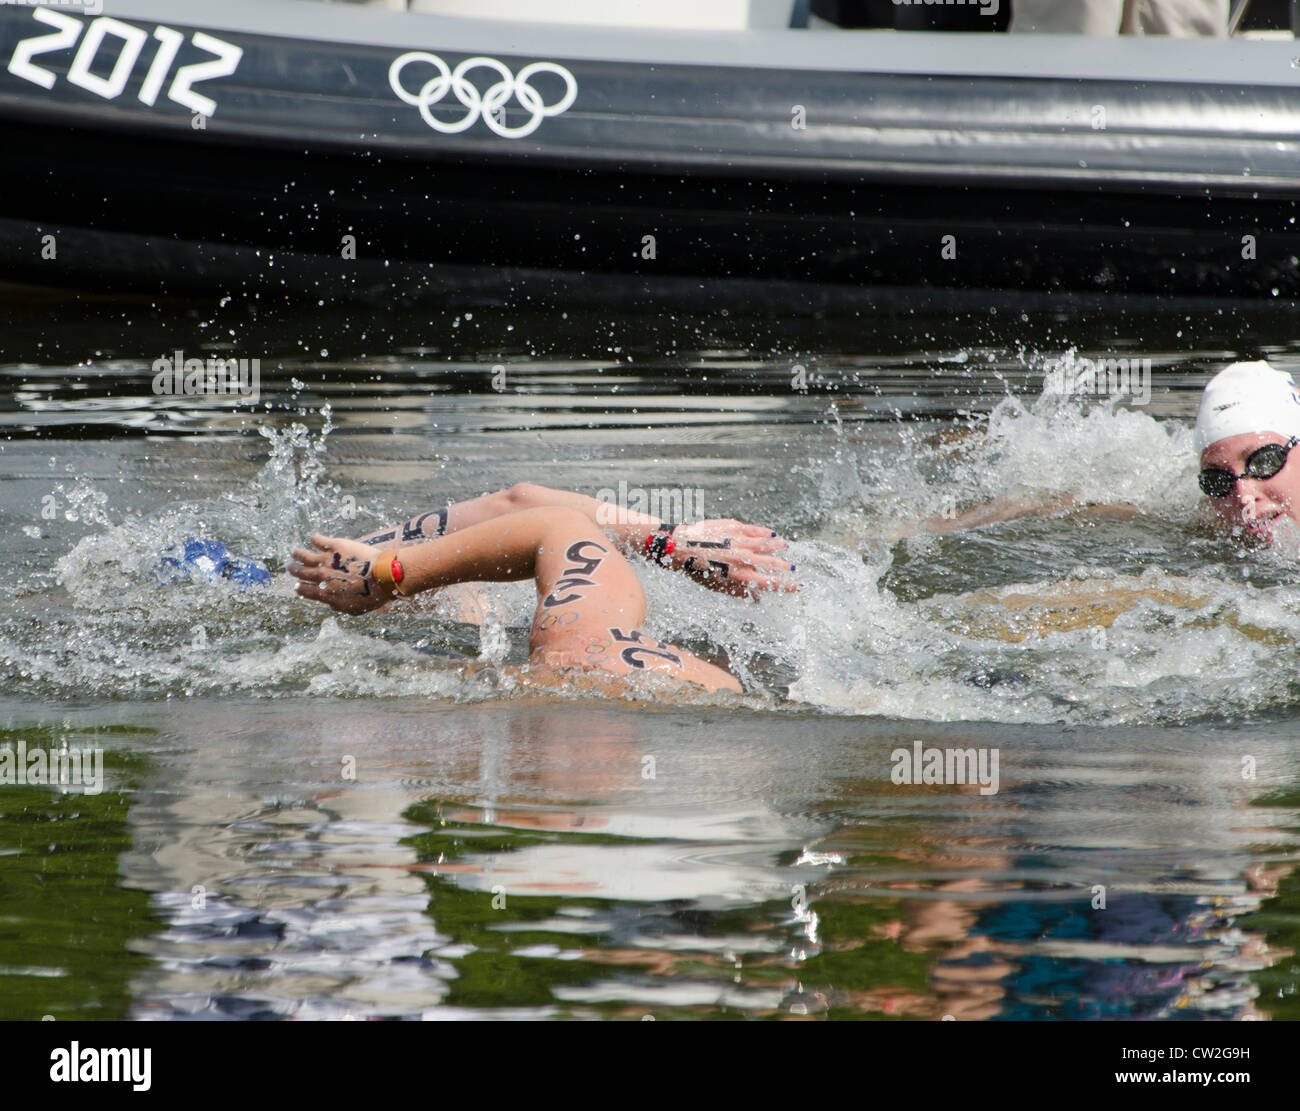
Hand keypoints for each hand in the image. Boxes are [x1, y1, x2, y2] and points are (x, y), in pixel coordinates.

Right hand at [288, 533, 394, 614]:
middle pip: (302, 573)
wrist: (384, 576)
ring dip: (298, 554)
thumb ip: (339, 607)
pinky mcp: (336, 546)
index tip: (297, 585)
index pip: (306, 591)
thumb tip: (331, 605)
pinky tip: (313, 538)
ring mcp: (328, 561)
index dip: (300, 588)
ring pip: (305, 556)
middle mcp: (323, 577)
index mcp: (327, 594)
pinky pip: (319, 540)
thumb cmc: (373, 595)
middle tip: (290, 567)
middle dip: (295, 570)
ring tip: (294, 553)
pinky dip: (314, 539)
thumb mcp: (354, 609)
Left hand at [668, 519, 797, 596]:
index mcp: (739, 576)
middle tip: (792, 568)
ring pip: (766, 544)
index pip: (770, 583)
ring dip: (777, 547)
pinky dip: (765, 533)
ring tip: (785, 548)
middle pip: (771, 563)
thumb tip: (757, 599)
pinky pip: (755, 530)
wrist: (679, 547)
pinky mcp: (734, 527)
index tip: (799, 585)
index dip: (787, 585)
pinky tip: (772, 534)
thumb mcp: (717, 586)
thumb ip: (739, 591)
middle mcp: (742, 558)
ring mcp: (739, 541)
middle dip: (783, 566)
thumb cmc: (697, 569)